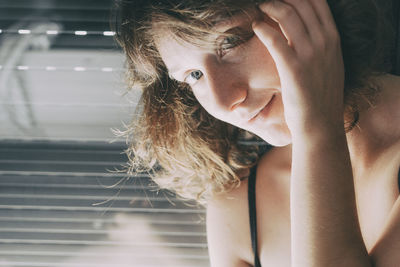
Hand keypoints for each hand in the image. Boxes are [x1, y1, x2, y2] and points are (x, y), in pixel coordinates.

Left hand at [252, 0, 344, 137]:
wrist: (320, 123)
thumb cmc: (321, 96)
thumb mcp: (329, 64)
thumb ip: (321, 44)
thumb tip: (307, 31)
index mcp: (333, 39)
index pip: (318, 2)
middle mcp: (324, 42)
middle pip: (302, 3)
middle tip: (268, 1)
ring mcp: (310, 54)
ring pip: (288, 15)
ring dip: (271, 6)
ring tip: (261, 7)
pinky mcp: (293, 68)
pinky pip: (275, 39)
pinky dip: (263, 28)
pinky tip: (256, 26)